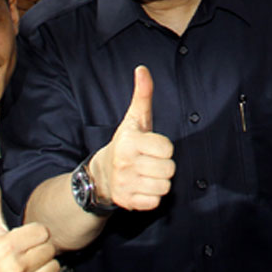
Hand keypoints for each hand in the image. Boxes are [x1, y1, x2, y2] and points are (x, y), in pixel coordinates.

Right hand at [0, 175, 61, 271]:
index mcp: (6, 247)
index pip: (42, 231)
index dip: (35, 234)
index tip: (25, 240)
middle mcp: (14, 269)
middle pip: (50, 249)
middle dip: (41, 250)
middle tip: (27, 255)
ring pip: (55, 267)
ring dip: (46, 267)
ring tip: (30, 269)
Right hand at [90, 66, 174, 210]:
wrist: (102, 174)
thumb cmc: (126, 142)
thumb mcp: (134, 118)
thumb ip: (142, 94)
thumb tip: (142, 69)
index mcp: (129, 141)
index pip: (167, 149)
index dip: (163, 147)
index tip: (151, 146)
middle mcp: (125, 162)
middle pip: (169, 169)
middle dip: (163, 165)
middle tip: (150, 161)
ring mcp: (125, 183)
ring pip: (164, 187)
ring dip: (159, 181)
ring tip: (147, 173)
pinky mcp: (127, 201)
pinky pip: (155, 202)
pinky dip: (152, 196)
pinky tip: (142, 186)